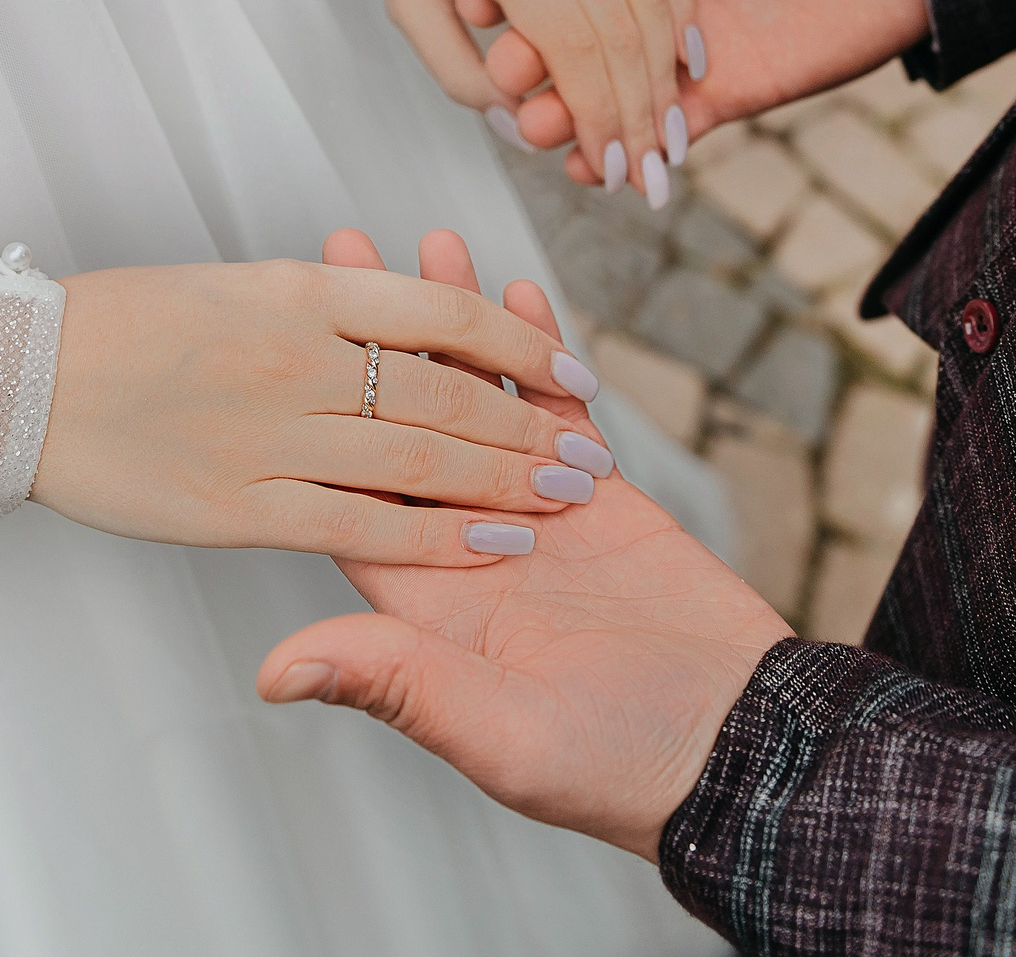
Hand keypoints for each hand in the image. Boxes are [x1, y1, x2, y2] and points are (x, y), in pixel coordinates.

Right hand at [35, 260, 604, 564]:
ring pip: (417, 457)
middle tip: (589, 453)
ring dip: (502, 479)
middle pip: (447, 390)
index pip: (444, 313)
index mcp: (303, 290)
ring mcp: (272, 433)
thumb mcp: (236, 287)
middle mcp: (300, 356)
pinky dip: (434, 535)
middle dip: (530, 425)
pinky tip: (488, 545)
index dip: (522, 343)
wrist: (21, 376)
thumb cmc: (124, 325)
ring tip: (562, 496)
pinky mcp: (241, 505)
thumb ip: (324, 309)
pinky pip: (360, 524)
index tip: (572, 368)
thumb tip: (400, 312)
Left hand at [265, 230, 793, 859]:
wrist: (739, 751)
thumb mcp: (494, 734)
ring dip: (456, 328)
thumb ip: (394, 683)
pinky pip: (557, 413)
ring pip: (480, 402)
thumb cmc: (618, 769)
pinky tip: (518, 294)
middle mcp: (469, 548)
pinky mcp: (603, 502)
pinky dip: (539, 355)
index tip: (283, 335)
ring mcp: (535, 518)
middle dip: (377, 339)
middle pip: (403, 423)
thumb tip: (276, 672)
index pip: (350, 491)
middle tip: (345, 252)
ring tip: (429, 247)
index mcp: (425, 603)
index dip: (312, 413)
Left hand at [372, 0, 695, 205]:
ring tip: (670, 136)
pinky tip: (691, 63)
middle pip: (620, 26)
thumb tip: (513, 122)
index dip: (598, 114)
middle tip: (649, 173)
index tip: (611, 169)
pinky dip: (682, 12)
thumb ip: (454, 70)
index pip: (570, 43)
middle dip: (639, 112)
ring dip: (668, 75)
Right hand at [484, 0, 930, 178]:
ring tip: (537, 129)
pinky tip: (592, 169)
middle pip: (575, 35)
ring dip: (569, 114)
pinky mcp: (727, 95)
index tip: (476, 0)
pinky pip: (668, 130)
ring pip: (611, 90)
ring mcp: (687, 50)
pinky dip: (631, 153)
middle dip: (532, 61)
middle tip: (503, 78)